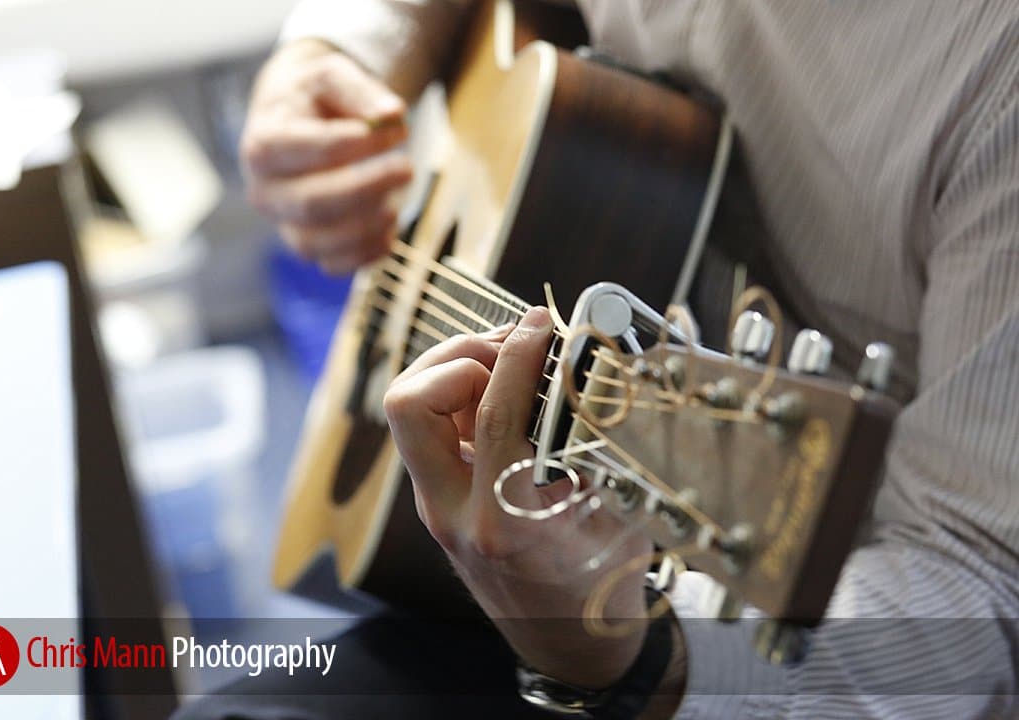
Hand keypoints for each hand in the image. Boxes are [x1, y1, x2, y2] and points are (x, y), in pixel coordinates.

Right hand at [242, 39, 412, 274]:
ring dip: (368, 225)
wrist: (295, 123)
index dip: (357, 143)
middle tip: (407, 168)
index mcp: (263, 144)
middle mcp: (265, 192)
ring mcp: (284, 225)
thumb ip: (360, 90)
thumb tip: (392, 114)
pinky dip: (368, 253)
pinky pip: (335, 266)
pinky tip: (390, 227)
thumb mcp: (331, 75)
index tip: (397, 131)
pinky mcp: (309, 248)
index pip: (306, 149)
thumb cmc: (314, 99)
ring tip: (397, 200)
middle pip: (312, 203)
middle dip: (367, 189)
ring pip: (319, 243)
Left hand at [383, 308, 651, 688]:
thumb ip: (609, 450)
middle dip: (460, 354)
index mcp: (505, 522)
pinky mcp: (437, 497)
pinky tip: (506, 392)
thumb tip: (610, 368)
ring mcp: (436, 505)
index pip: (495, 413)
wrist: (564, 647)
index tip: (544, 323)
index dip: (520, 354)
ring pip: (410, 408)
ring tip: (512, 363)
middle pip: (410, 403)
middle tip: (515, 348)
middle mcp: (452, 512)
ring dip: (455, 368)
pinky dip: (462, 392)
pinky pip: (430, 424)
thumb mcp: (623, 522)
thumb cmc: (602, 591)